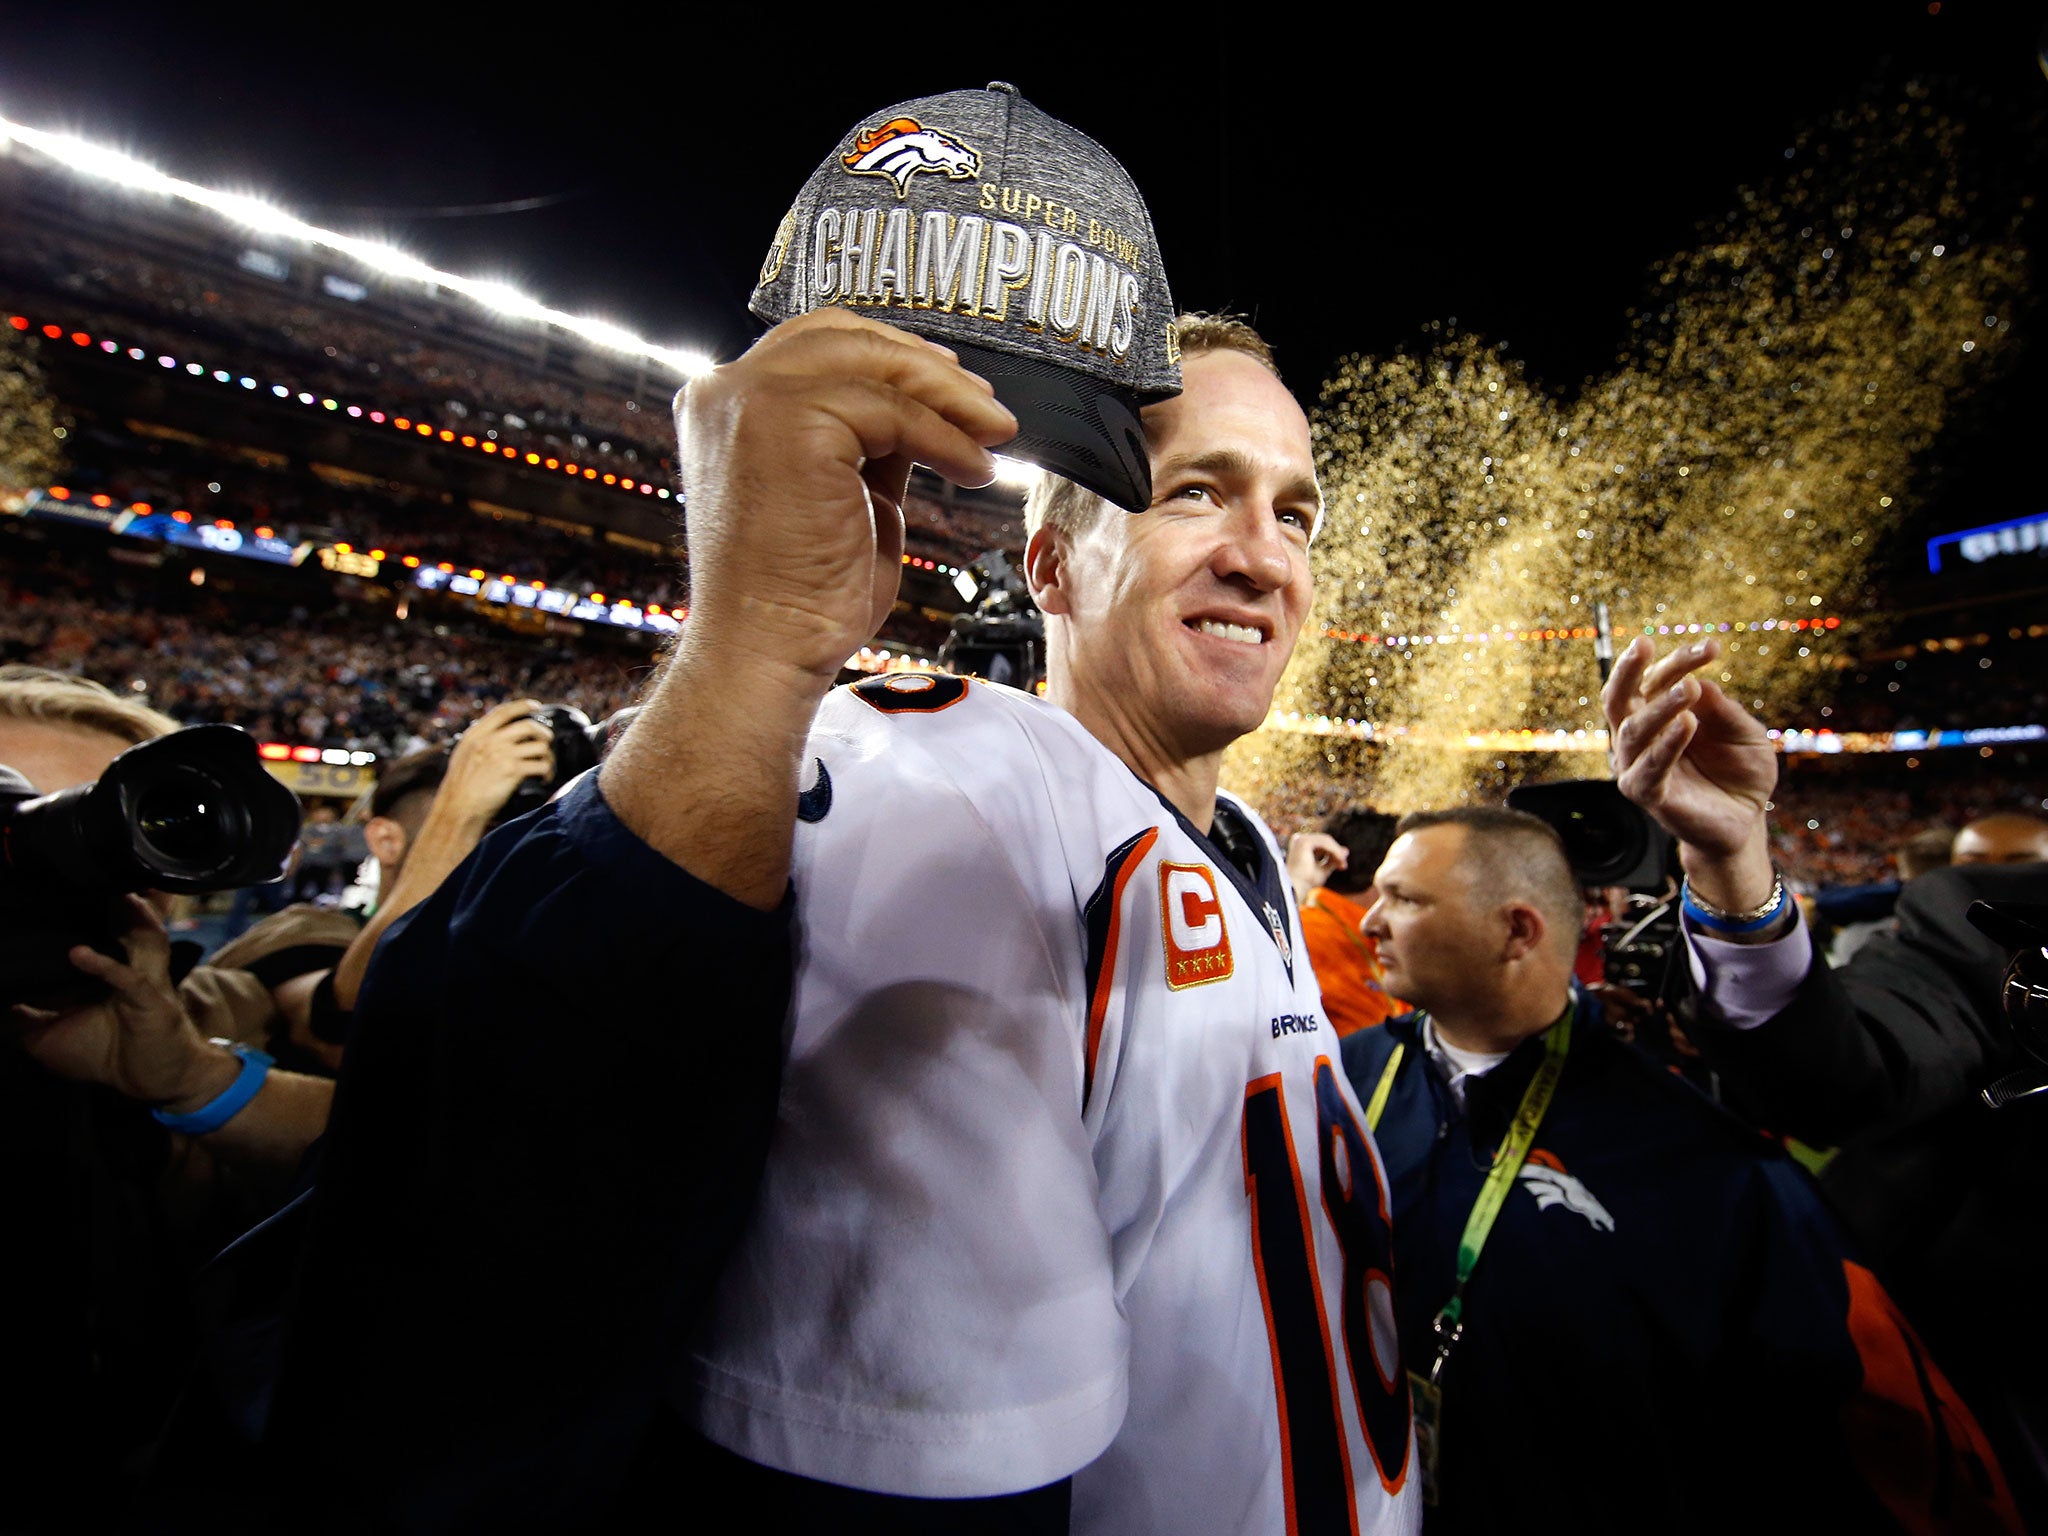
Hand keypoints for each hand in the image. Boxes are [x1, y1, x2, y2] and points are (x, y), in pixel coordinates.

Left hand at [8, 895, 235, 1111]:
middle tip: (103, 875)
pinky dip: (105, 965)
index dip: (90, 912)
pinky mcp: (152, 1003)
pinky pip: (131, 980)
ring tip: (117, 895)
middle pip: (133, 925)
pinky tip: (79, 954)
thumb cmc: (111, 1057)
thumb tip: (2, 1001)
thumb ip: (27, 1017)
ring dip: (134, 917)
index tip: (64, 892)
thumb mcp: (51, 1038)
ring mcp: (147, 984)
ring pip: (145, 941)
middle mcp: (134, 970)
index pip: (102, 933)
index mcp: (113, 973)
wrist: (157, 1083)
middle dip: (126, 900)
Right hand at [442, 698, 555, 828]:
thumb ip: (479, 741)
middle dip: (544, 733)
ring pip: (540, 746)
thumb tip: (497, 732)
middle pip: (529, 726)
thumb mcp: (463, 754)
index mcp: (477, 734)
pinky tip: (544, 778)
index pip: (504, 711)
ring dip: (548, 756)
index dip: (523, 705)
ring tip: (546, 766)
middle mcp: (491, 740)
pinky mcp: (513, 771)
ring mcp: (503, 754)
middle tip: (547, 742)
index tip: (536, 706)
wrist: (458, 807)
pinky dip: (547, 771)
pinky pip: (541, 765)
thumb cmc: (460, 785)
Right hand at [673, 310, 1017, 685]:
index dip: (890, 353)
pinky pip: (893, 410)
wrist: (767, 651)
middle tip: (987, 409)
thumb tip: (926, 410)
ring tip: (994, 439)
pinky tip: (973, 470)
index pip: (816, 342)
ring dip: (950, 400)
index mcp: (726, 404)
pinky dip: (946, 438)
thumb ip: (868, 441)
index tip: (950, 384)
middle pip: (847, 336)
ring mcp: (752, 401)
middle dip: (926, 368)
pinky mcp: (790, 424)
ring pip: (877, 366)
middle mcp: (725, 390)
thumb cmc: (800, 595)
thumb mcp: (843, 493)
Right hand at [1286, 832, 1347, 904]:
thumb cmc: (1305, 882)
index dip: (1335, 853)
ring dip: (1337, 852)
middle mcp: (1298, 839)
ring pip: (1326, 840)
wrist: (1295, 888)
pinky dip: (1334, 850)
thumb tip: (1346, 851)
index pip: (1322, 844)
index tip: (1343, 866)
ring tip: (1343, 865)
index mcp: (1300, 845)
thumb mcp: (1322, 870)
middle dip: (1337, 852)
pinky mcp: (1304, 842)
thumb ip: (1332, 861)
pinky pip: (1325, 842)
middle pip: (1325, 841)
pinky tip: (1340, 860)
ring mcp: (1300, 839)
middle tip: (1344, 866)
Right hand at [1601, 636, 1777, 910]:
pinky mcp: (1648, 795)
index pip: (1657, 680)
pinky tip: (1687, 724)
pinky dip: (1666, 745)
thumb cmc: (1740, 772)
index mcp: (1657, 715)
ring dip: (1659, 706)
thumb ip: (1721, 710)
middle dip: (1629, 669)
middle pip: (1620, 698)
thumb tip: (1696, 682)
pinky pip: (1649, 769)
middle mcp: (1639, 737)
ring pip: (1633, 730)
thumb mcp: (1744, 733)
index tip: (1713, 647)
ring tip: (1688, 688)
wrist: (1747, 820)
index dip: (1681, 660)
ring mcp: (1638, 766)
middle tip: (1644, 644)